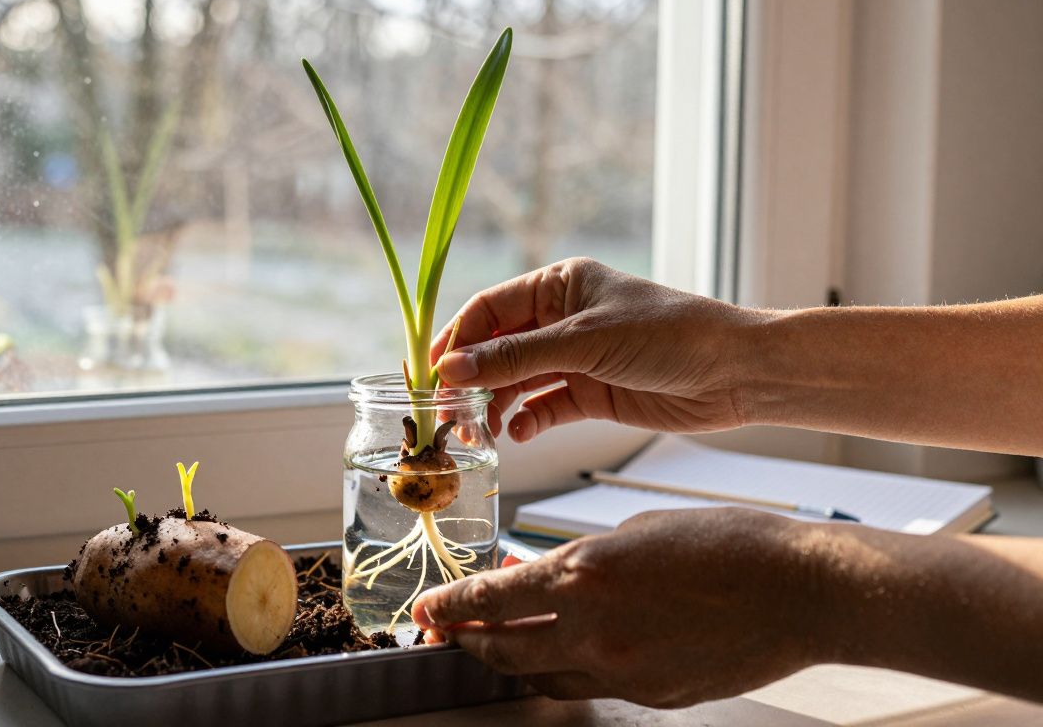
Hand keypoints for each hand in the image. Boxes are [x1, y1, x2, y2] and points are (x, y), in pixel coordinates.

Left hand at [411, 508, 825, 706]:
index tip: (426, 610)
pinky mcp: (655, 696)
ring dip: (514, 661)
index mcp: (585, 577)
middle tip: (448, 633)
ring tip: (500, 644)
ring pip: (544, 678)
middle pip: (505, 650)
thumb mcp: (636, 532)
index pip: (491, 601)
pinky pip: (594, 687)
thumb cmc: (728, 544)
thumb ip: (580, 562)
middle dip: (469, 641)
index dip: (450, 607)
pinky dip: (571, 670)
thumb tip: (539, 576)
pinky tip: (572, 651)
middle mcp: (595, 633)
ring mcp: (625, 673)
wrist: (801, 591)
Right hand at [431, 258, 759, 439]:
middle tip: (448, 414)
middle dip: (470, 380)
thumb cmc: (670, 335)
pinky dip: (526, 421)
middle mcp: (561, 319)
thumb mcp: (586, 342)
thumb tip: (452, 369)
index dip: (456, 341)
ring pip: (515, 382)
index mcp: (558, 285)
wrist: (736, 373)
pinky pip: (543, 407)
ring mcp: (575, 358)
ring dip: (494, 406)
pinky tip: (516, 436)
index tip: (429, 374)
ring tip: (478, 433)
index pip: (488, 310)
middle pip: (496, 349)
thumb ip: (516, 358)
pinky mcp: (591, 394)